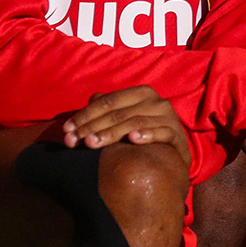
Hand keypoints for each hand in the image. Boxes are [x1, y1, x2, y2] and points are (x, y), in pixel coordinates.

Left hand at [62, 86, 190, 169]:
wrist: (173, 153)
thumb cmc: (144, 133)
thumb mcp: (125, 119)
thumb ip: (107, 110)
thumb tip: (90, 100)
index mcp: (140, 93)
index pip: (107, 101)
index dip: (85, 115)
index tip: (67, 130)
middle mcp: (156, 101)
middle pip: (118, 113)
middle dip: (92, 127)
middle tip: (74, 141)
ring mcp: (168, 117)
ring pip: (135, 122)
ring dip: (111, 133)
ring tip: (92, 144)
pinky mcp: (178, 135)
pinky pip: (162, 133)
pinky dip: (147, 134)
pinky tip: (133, 139)